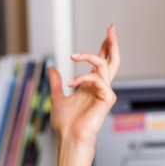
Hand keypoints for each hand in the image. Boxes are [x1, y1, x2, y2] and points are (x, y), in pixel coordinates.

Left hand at [48, 25, 119, 165]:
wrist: (68, 137)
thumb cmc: (65, 124)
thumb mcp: (56, 98)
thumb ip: (56, 83)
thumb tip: (51, 69)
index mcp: (90, 86)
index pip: (101, 62)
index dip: (104, 48)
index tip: (106, 33)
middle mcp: (100, 87)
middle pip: (112, 60)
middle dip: (112, 43)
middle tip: (111, 28)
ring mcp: (105, 92)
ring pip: (104, 65)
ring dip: (88, 56)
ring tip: (73, 56)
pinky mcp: (107, 98)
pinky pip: (97, 79)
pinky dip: (82, 78)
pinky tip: (71, 84)